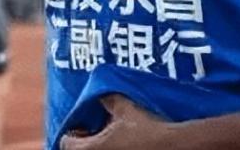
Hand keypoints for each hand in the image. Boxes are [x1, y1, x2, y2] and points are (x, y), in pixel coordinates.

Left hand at [60, 94, 175, 149]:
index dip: (74, 130)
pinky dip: (113, 149)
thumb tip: (100, 94)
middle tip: (97, 131)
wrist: (174, 147)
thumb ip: (108, 99)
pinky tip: (126, 145)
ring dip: (99, 146)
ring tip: (113, 138)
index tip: (86, 125)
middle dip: (86, 141)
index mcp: (91, 149)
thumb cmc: (147, 130)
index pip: (66, 142)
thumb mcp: (126, 108)